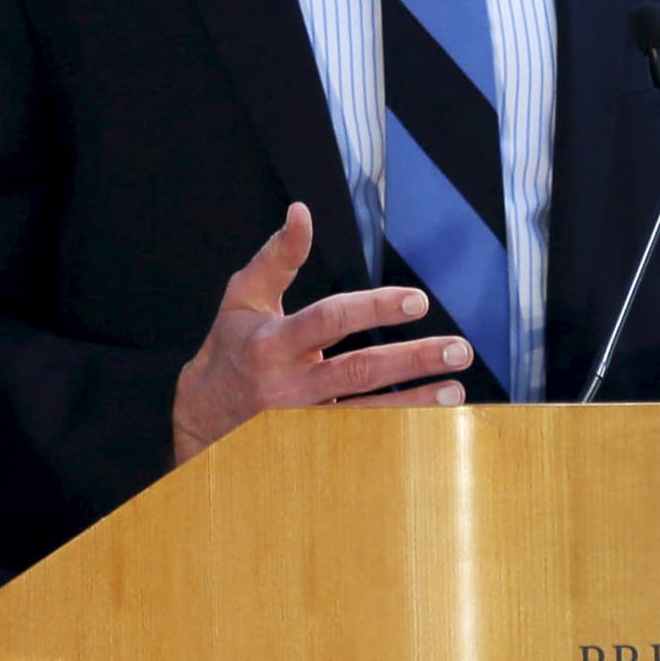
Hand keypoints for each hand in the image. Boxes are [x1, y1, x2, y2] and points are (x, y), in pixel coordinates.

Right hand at [172, 203, 473, 464]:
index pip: (330, 320)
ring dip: (416, 404)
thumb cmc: (228, 348)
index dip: (375, 309)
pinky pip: (362, 440)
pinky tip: (432, 424)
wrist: (201, 418)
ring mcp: (302, 423)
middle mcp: (288, 385)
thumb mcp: (244, 298)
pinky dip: (398, 432)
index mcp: (272, 342)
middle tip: (458, 350)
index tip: (418, 302)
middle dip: (412, 359)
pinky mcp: (312, 448)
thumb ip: (279, 256)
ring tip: (455, 390)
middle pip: (359, 371)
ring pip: (367, 414)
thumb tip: (302, 212)